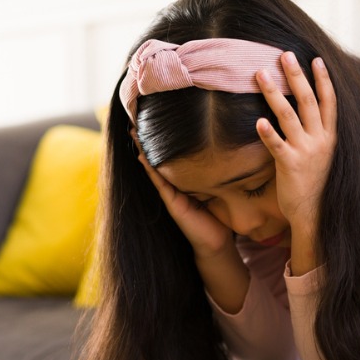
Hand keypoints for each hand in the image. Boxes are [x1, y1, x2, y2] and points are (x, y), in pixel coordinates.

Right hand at [132, 129, 234, 258]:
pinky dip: (151, 169)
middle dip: (147, 140)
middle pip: (159, 158)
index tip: (153, 118)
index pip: (172, 155)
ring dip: (143, 151)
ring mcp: (171, 194)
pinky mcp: (173, 203)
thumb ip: (216, 170)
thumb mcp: (218, 185)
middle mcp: (174, 185)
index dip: (162, 138)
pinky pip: (159, 182)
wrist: (218, 241)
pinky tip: (143, 157)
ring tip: (133, 133)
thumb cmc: (220, 214)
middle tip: (137, 119)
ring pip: (154, 168)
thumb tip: (225, 145)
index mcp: (185, 179)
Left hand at [255, 53, 336, 232]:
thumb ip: (315, 135)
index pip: (330, 103)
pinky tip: (259, 121)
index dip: (324, 80)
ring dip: (274, 93)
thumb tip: (303, 116)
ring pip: (289, 116)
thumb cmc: (314, 185)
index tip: (316, 60)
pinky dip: (268, 133)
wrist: (314, 215)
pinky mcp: (290, 166)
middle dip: (296, 76)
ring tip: (261, 74)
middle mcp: (320, 141)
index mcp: (329, 138)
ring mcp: (306, 152)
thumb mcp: (322, 156)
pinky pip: (277, 146)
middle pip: (308, 101)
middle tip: (284, 55)